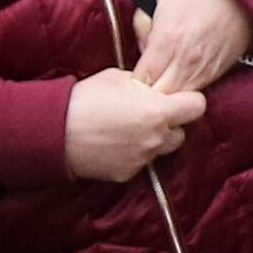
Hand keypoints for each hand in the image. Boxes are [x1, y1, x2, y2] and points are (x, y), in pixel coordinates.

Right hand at [66, 70, 204, 180]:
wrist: (54, 131)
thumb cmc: (85, 100)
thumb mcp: (119, 78)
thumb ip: (145, 85)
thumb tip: (152, 88)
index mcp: (159, 112)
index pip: (197, 107)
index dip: (188, 100)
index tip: (177, 98)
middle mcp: (156, 138)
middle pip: (181, 132)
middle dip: (170, 123)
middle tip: (148, 114)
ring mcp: (143, 159)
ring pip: (161, 149)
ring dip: (153, 140)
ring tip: (128, 129)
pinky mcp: (126, 173)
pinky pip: (140, 162)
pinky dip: (132, 154)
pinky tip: (114, 144)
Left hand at [132, 0, 252, 92]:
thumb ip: (141, 20)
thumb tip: (140, 46)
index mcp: (167, 38)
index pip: (142, 78)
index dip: (132, 83)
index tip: (130, 77)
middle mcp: (185, 58)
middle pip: (159, 94)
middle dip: (147, 93)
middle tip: (142, 83)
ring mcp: (202, 68)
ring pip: (178, 97)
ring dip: (166, 93)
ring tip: (159, 82)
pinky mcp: (216, 72)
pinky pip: (195, 92)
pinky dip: (184, 90)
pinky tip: (177, 79)